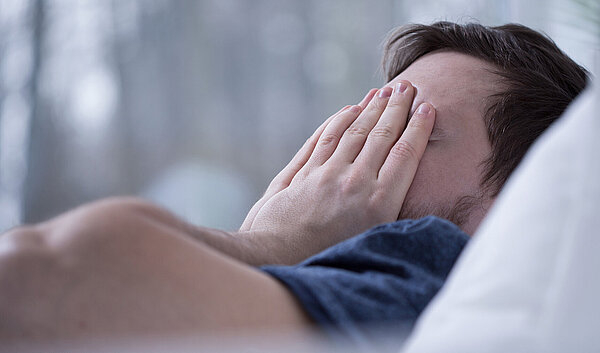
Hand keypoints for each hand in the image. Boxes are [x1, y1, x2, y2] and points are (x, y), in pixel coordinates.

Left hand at [239, 82, 434, 263]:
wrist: (278, 258)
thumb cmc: (327, 259)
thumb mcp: (369, 243)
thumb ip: (387, 212)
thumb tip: (403, 189)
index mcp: (378, 204)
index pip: (404, 155)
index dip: (417, 128)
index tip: (427, 109)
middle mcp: (355, 182)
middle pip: (380, 135)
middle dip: (396, 108)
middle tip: (407, 87)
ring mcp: (327, 174)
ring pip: (354, 131)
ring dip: (370, 108)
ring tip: (382, 91)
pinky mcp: (305, 172)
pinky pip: (325, 138)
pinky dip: (339, 120)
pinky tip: (349, 109)